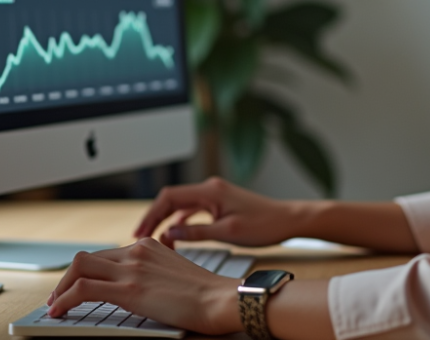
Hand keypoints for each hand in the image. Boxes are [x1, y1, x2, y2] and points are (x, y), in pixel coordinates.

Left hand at [45, 238, 240, 333]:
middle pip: (87, 258)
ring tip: (56, 304)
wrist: (221, 299)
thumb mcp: (178, 272)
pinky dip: (65, 298)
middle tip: (61, 295)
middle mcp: (137, 251)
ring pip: (79, 268)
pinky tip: (59, 310)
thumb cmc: (207, 293)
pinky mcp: (129, 289)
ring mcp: (132, 268)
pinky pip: (84, 289)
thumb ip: (158, 270)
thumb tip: (146, 281)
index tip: (78, 285)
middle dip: (68, 278)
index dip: (86, 271)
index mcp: (149, 246)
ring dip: (62, 287)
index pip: (106, 255)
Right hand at [135, 177, 300, 247]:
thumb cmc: (265, 225)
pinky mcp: (220, 204)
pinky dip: (182, 222)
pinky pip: (193, 211)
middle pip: (172, 200)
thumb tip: (171, 234)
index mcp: (211, 191)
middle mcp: (211, 189)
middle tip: (140, 238)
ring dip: (167, 221)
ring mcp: (215, 196)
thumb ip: (197, 233)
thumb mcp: (228, 233)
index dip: (151, 214)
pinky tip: (176, 236)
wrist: (288, 220)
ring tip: (155, 241)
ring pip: (181, 206)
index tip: (140, 232)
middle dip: (155, 218)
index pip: (170, 197)